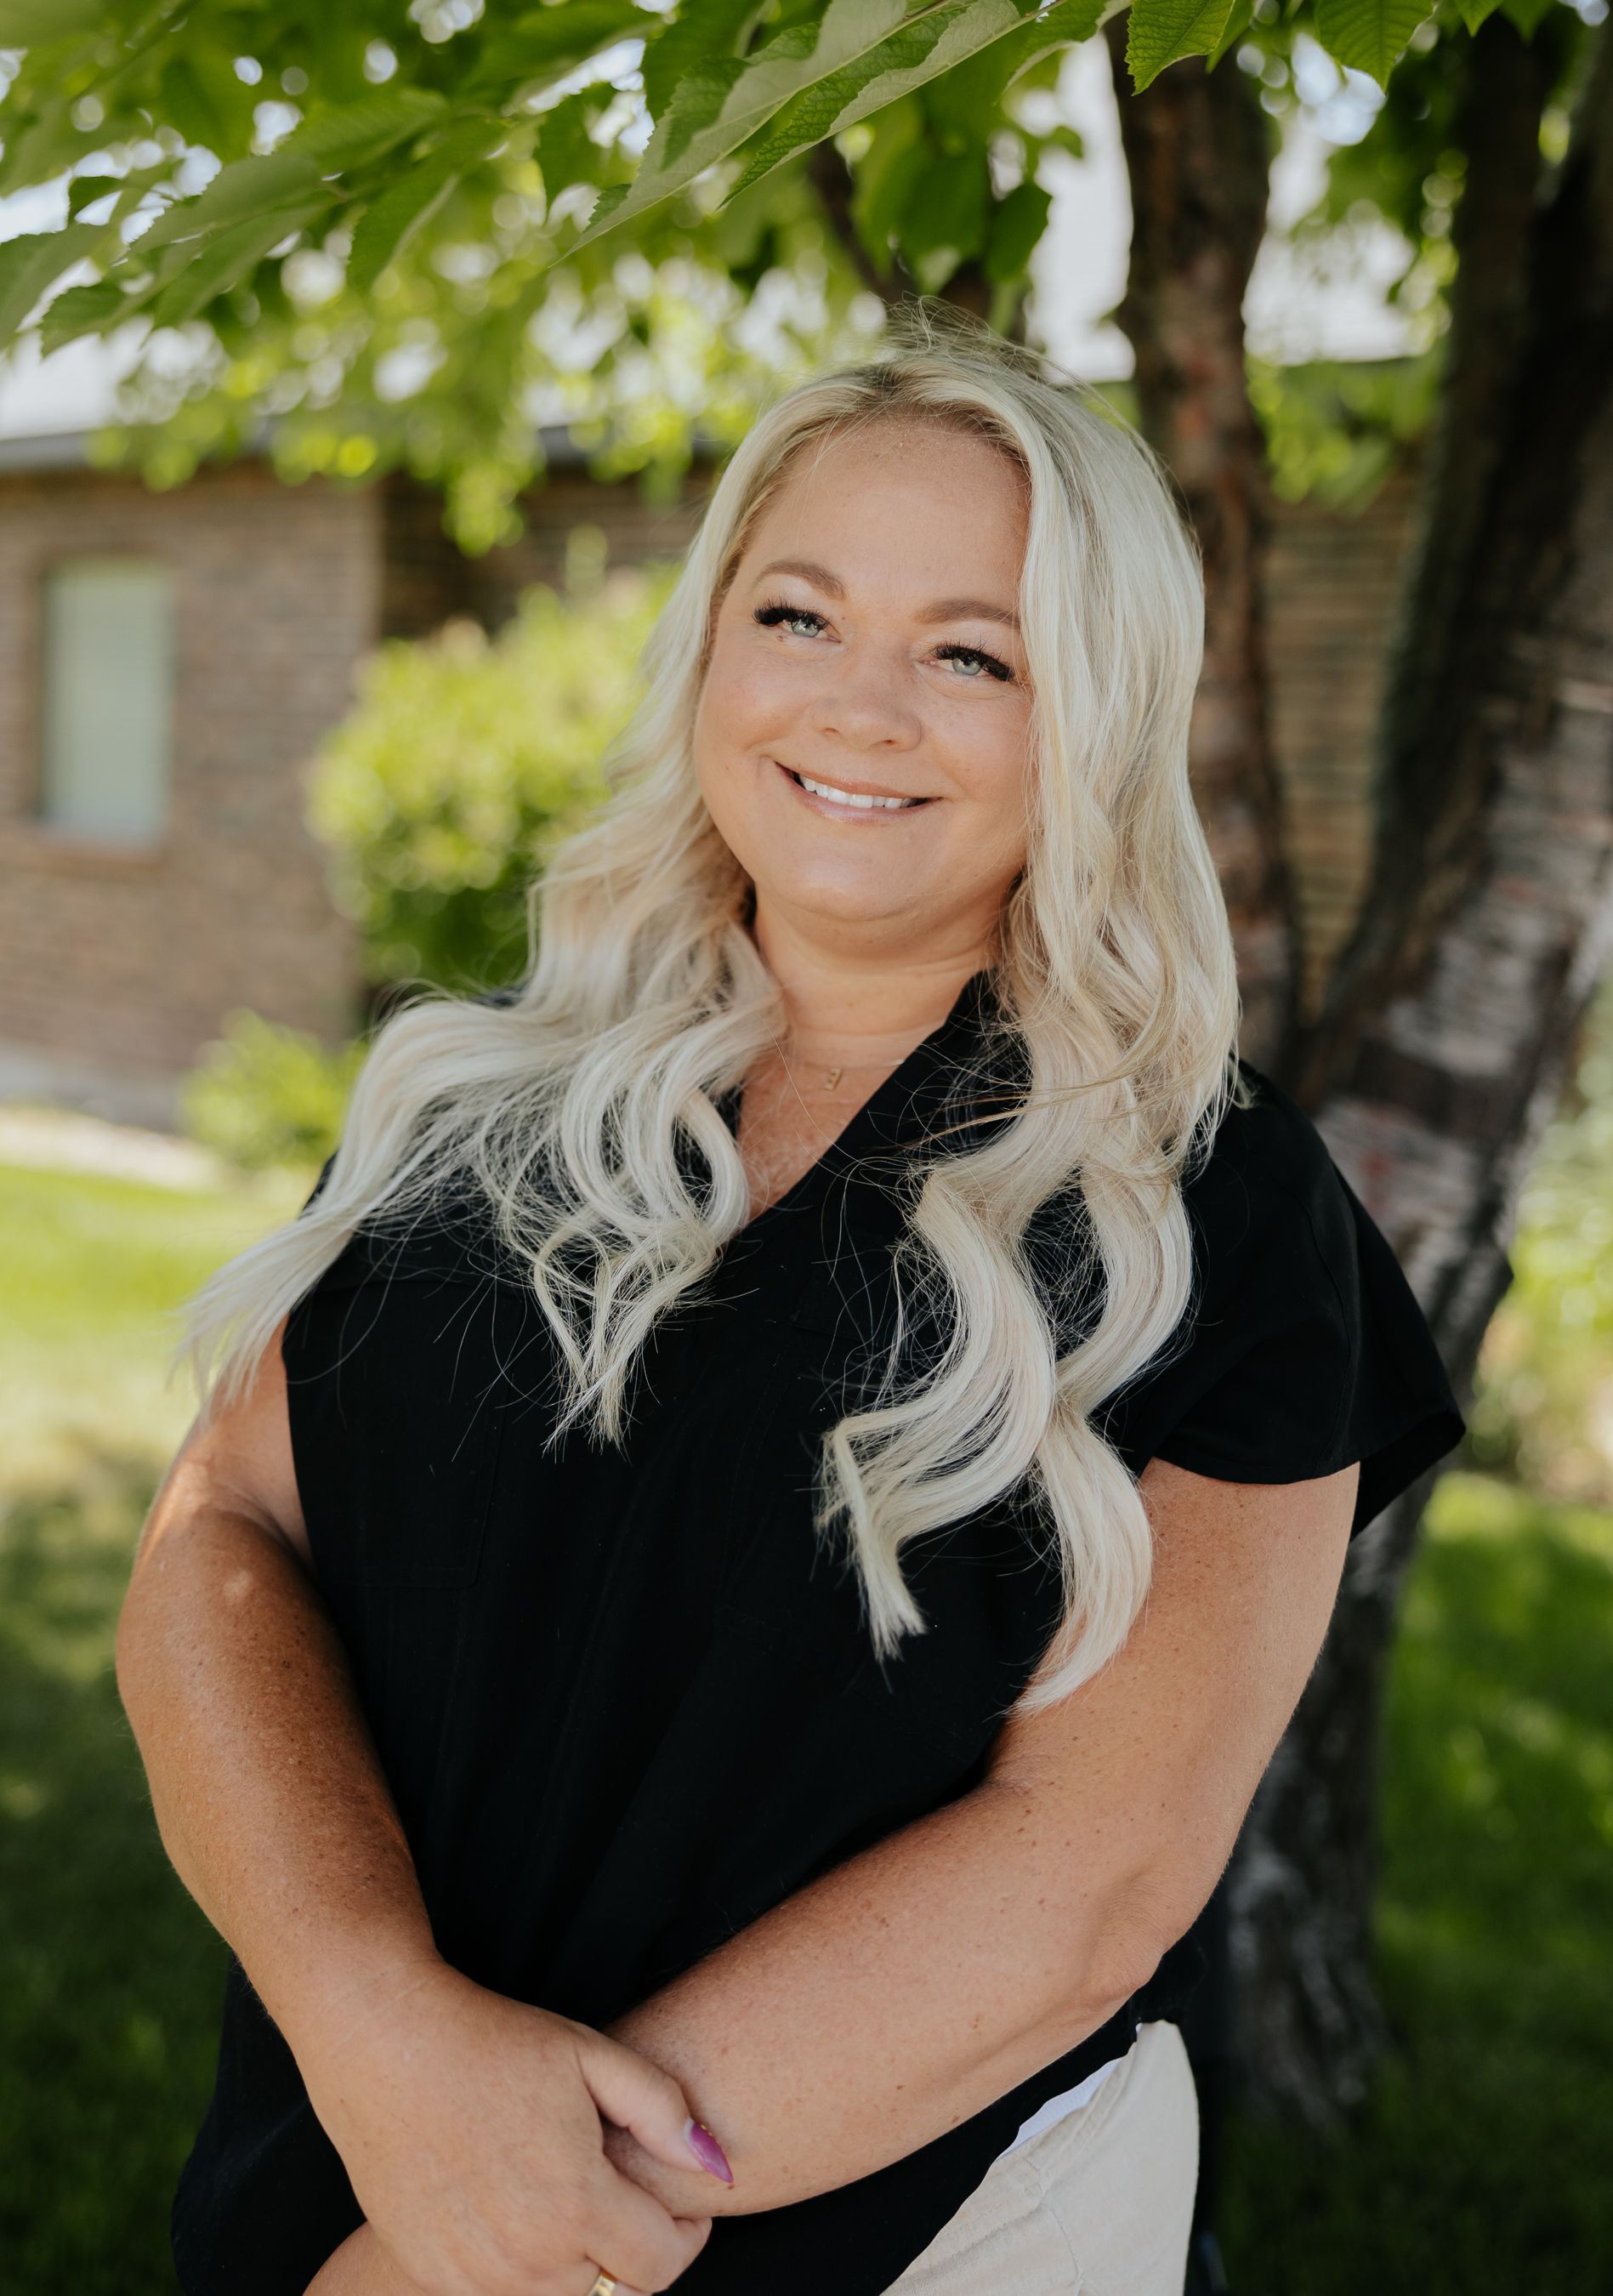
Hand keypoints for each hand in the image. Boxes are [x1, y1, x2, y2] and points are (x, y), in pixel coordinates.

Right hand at [297, 1958, 725, 2295]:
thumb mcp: (591, 2053)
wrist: (385, 2046)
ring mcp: (474, 2276)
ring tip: (566, 2197)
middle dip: (631, 2249)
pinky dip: (522, 2272)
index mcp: (576, 2204)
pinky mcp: (432, 2277)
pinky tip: (516, 2212)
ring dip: (578, 2265)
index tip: (680, 2205)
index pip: (661, 2267)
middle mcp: (527, 2256)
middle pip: (614, 2291)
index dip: (686, 2236)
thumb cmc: (492, 2042)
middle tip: (618, 2193)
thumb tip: (719, 2168)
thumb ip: (664, 2112)